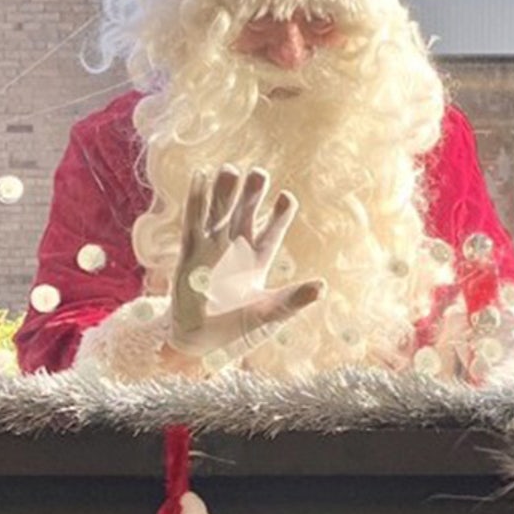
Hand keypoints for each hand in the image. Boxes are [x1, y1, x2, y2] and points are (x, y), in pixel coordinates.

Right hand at [168, 166, 324, 365]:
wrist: (201, 343)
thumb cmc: (237, 329)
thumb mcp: (270, 313)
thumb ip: (293, 299)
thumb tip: (322, 287)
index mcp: (257, 260)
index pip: (271, 230)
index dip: (279, 213)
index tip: (286, 197)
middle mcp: (235, 249)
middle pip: (245, 213)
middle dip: (251, 194)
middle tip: (258, 173)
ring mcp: (211, 249)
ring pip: (219, 213)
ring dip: (223, 192)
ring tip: (230, 169)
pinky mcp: (190, 254)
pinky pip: (193, 223)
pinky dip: (195, 201)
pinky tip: (199, 178)